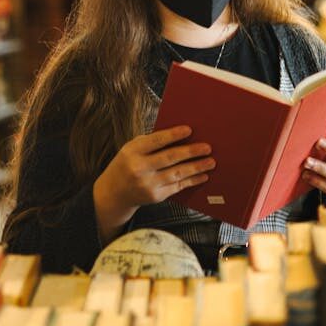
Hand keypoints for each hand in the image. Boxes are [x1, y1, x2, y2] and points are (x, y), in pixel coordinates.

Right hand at [93, 125, 214, 243]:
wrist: (115, 192)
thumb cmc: (128, 163)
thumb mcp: (132, 148)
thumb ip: (151, 142)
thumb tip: (181, 137)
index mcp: (133, 151)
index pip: (156, 141)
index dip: (173, 135)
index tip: (190, 130)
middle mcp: (139, 168)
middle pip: (169, 158)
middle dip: (190, 152)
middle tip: (207, 147)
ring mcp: (148, 184)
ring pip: (176, 174)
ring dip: (196, 167)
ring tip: (210, 162)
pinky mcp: (155, 196)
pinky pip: (177, 187)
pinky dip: (192, 181)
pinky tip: (203, 176)